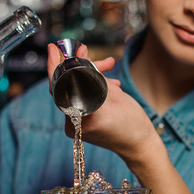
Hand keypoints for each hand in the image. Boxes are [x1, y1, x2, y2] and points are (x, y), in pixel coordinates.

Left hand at [45, 43, 159, 167]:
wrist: (139, 146)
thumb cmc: (132, 124)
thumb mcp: (115, 95)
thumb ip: (94, 73)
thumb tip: (80, 53)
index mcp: (80, 117)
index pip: (59, 86)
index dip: (55, 65)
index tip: (54, 47)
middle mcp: (72, 124)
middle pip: (67, 86)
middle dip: (81, 67)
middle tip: (86, 50)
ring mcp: (75, 125)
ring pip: (75, 91)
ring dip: (91, 77)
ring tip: (109, 66)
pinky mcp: (80, 124)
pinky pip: (81, 99)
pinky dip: (92, 88)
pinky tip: (111, 84)